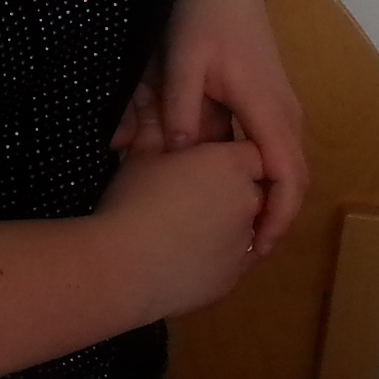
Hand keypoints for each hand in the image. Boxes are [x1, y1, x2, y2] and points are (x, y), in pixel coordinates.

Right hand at [95, 137, 265, 318]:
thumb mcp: (140, 157)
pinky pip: (232, 262)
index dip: (233, 156)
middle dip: (231, 190)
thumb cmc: (132, 203)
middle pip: (254, 190)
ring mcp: (244, 245)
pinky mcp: (233, 280)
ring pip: (244, 229)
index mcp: (230, 165)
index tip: (207, 162)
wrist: (124, 269)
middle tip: (191, 193)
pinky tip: (183, 255)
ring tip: (184, 227)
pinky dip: (216, 257)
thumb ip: (154, 127)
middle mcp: (248, 202)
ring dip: (225, 225)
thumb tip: (148, 99)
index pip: (253, 153)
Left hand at [114, 0, 310, 253]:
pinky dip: (258, 175)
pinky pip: (272, 150)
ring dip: (266, 198)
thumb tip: (177, 154)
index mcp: (269, 110)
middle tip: (242, 253)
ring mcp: (281, 109)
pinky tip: (228, 189)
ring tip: (236, 230)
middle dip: (273, 218)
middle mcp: (285, 115)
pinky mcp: (270, 103)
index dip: (276, 218)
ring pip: (283, 166)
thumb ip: (179, 109)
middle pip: (293, 180)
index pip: (287, 178)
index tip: (256, 249)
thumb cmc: (205, 18)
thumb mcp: (183, 61)